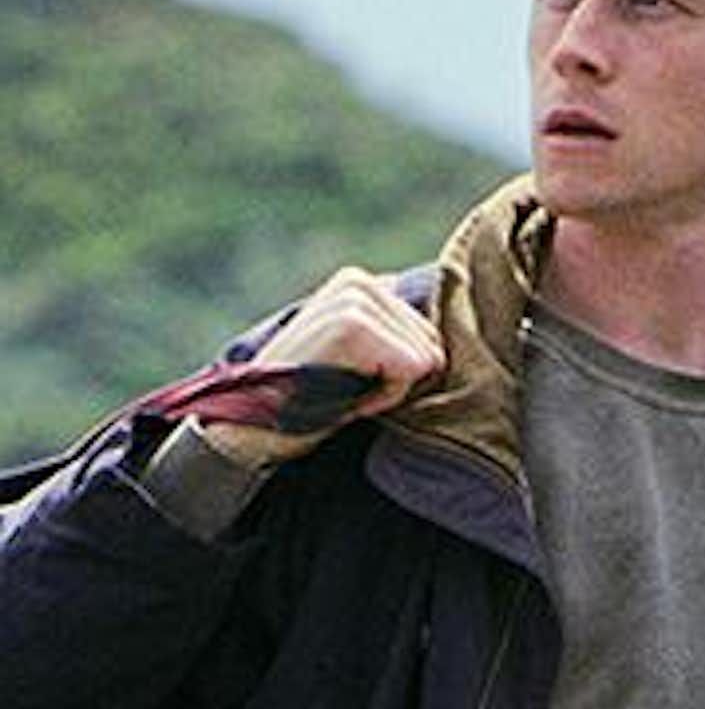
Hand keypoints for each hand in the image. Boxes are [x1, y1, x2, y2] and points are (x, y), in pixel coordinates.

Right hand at [191, 268, 445, 467]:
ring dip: (391, 388)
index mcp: (362, 283)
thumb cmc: (310, 399)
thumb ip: (393, 336)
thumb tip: (450, 337)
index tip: (353, 378)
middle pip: (435, 344)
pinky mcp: (354, 323)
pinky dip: (385, 395)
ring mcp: (354, 298)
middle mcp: (359, 281)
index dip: (400, 370)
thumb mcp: (358, 356)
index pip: (430, 332)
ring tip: (343, 389)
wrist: (250, 427)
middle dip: (398, 378)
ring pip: (427, 358)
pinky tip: (345, 394)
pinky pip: (413, 368)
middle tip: (347, 387)